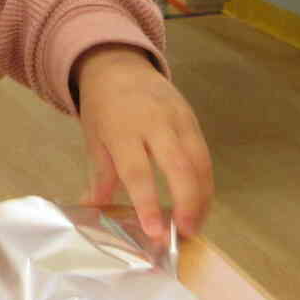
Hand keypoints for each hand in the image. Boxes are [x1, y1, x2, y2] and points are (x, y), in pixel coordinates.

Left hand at [74, 45, 212, 244]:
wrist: (118, 65)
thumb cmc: (102, 108)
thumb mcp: (94, 139)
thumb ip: (100, 175)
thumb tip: (94, 208)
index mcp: (123, 130)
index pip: (137, 171)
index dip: (147, 203)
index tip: (154, 231)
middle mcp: (154, 123)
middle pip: (179, 166)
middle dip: (187, 202)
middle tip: (186, 233)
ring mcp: (177, 119)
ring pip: (199, 161)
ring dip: (202, 197)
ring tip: (195, 226)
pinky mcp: (192, 118)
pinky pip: (204, 154)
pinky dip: (205, 182)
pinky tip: (201, 204)